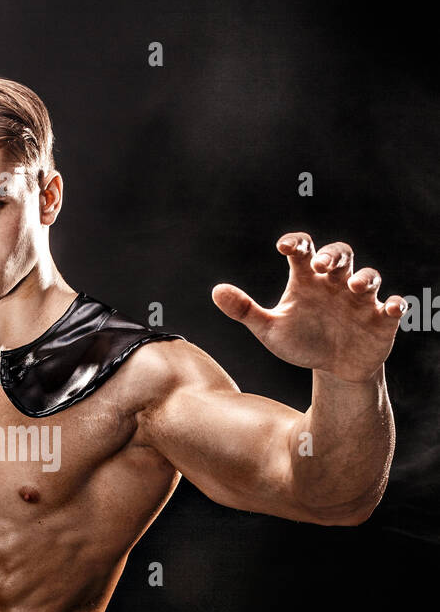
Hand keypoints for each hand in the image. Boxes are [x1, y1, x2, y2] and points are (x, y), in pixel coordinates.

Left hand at [211, 232, 406, 382]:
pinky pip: (394, 306)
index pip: (304, 250)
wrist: (332, 368)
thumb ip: (245, 310)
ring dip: (364, 278)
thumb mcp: (270, 330)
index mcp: (308, 280)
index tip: (284, 247)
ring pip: (369, 276)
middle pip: (340, 255)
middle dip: (332, 256)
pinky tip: (392, 308)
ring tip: (353, 287)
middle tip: (320, 265)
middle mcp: (335, 283)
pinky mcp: (382, 319)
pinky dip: (396, 304)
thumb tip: (216, 292)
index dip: (296, 243)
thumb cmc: (302, 341)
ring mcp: (361, 299)